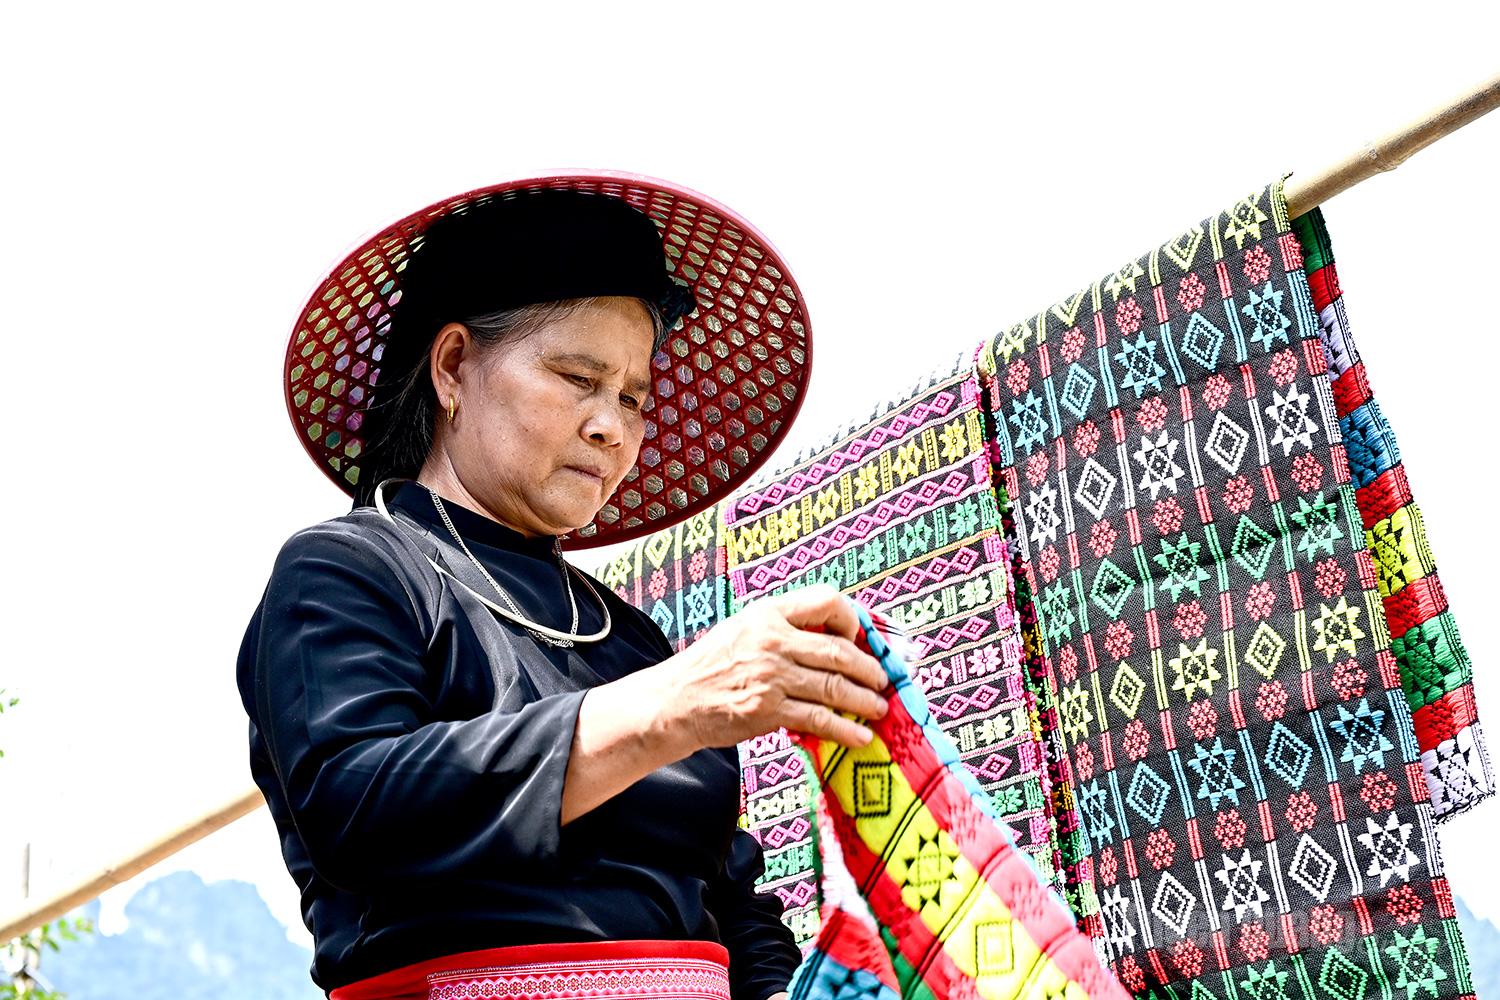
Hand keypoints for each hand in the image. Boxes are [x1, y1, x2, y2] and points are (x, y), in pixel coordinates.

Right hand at [656, 584, 889, 751]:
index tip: (861, 639)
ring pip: (834, 686)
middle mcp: (771, 640)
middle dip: (869, 669)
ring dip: (864, 700)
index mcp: (768, 613)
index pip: (826, 601)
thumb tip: (835, 637)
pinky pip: (817, 720)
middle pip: (838, 651)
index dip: (853, 620)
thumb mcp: (744, 628)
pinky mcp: (767, 711)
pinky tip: (861, 737)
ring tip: (879, 709)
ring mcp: (770, 677)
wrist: (675, 700)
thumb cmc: (713, 664)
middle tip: (882, 681)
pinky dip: (845, 730)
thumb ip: (784, 626)